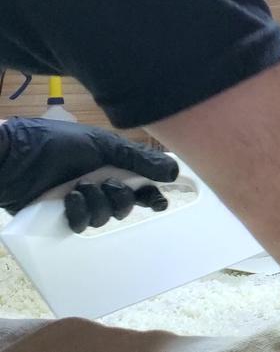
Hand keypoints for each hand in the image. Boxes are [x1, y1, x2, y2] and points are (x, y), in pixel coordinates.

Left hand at [0, 118, 177, 231]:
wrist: (13, 156)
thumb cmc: (56, 143)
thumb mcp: (102, 144)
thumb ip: (139, 158)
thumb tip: (174, 171)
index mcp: (113, 166)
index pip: (142, 186)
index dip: (153, 196)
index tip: (158, 203)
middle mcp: (100, 185)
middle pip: (128, 205)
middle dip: (121, 198)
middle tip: (107, 184)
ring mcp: (82, 202)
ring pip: (106, 217)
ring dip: (97, 203)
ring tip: (78, 188)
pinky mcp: (61, 217)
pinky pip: (82, 225)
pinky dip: (79, 212)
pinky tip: (68, 199)